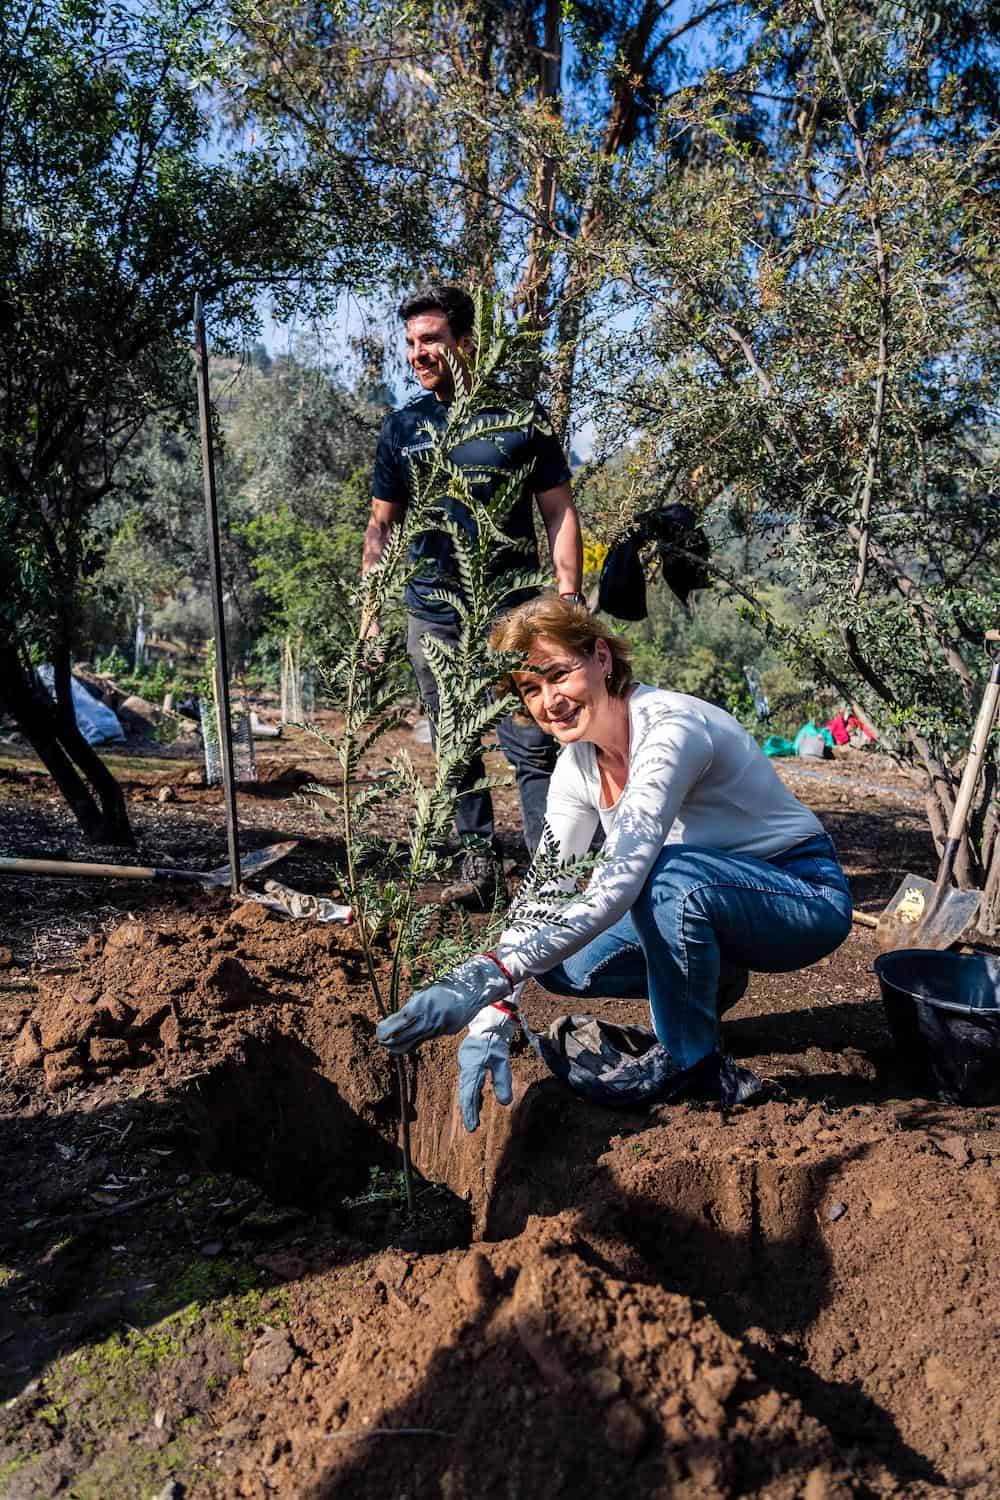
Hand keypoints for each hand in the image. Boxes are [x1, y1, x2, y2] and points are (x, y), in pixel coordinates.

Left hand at [375, 954, 510, 1055]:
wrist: (471, 991)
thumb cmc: (443, 988)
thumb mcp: (423, 994)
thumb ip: (410, 1009)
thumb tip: (394, 1023)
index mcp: (421, 1006)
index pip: (398, 1023)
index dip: (386, 1030)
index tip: (378, 1031)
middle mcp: (429, 1019)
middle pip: (402, 1037)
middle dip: (388, 1040)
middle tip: (380, 1039)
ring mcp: (437, 1028)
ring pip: (412, 1043)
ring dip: (398, 1044)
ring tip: (389, 1044)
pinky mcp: (444, 1033)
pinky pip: (424, 1040)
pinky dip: (412, 1042)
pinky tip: (405, 1042)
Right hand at [458, 1003, 519, 1130]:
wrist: (488, 1022)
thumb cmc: (495, 1041)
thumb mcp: (502, 1061)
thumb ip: (503, 1081)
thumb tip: (505, 1103)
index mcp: (471, 1068)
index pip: (469, 1094)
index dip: (470, 1112)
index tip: (472, 1127)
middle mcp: (465, 1068)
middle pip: (465, 1093)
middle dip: (468, 1111)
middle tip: (471, 1128)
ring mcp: (465, 1065)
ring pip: (466, 1088)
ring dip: (470, 1103)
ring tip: (474, 1119)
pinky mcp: (468, 1063)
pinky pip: (468, 1082)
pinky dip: (472, 1093)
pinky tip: (477, 1102)